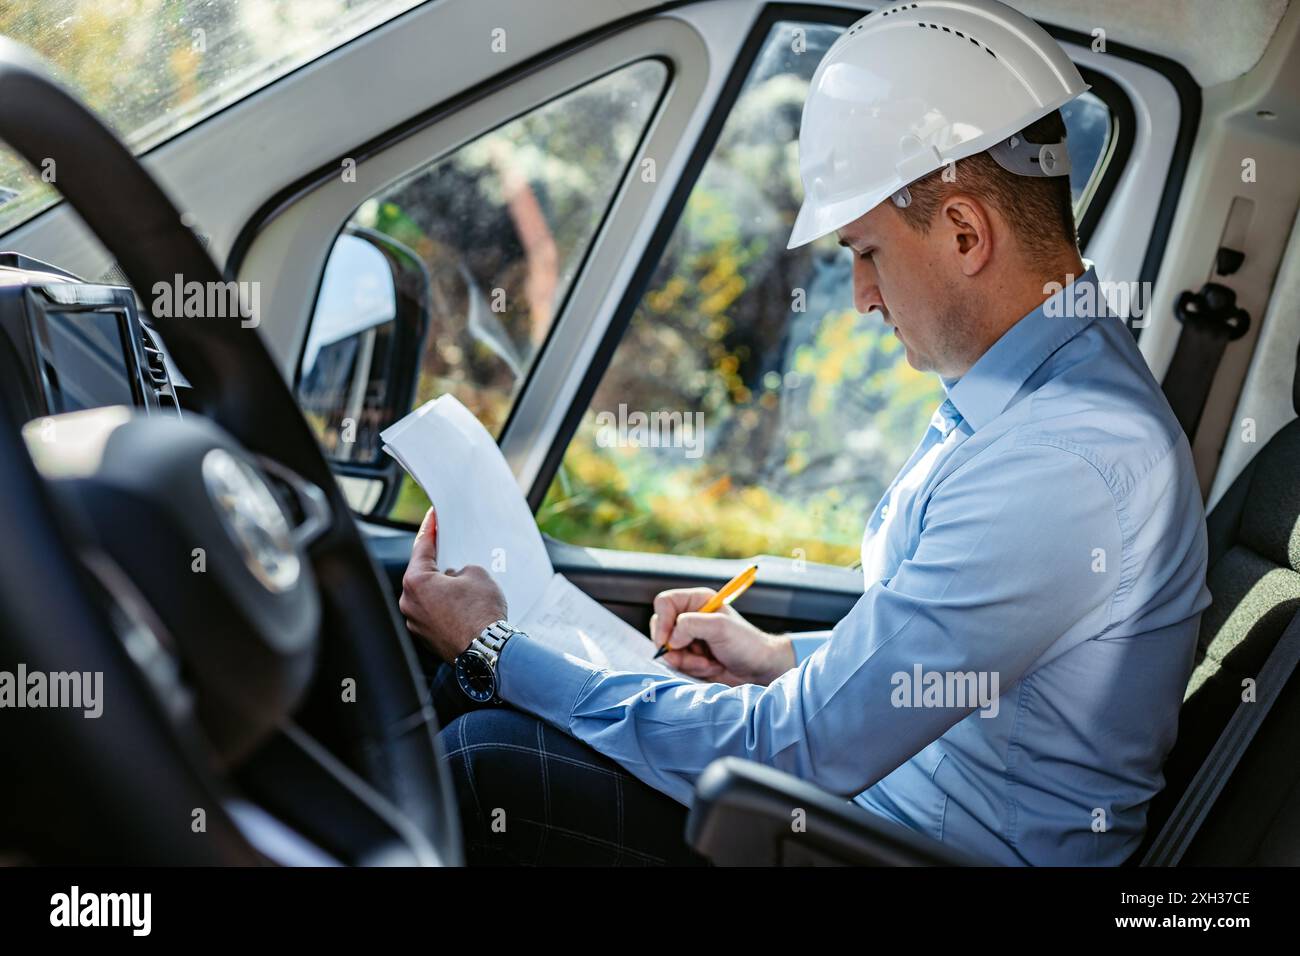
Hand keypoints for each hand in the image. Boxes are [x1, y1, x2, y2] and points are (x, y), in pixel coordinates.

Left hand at [399, 508, 507, 661]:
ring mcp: (416, 624)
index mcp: (416, 582)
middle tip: (453, 554)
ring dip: (443, 590)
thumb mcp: (477, 574)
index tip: (433, 518)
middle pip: (422, 575)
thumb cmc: (480, 613)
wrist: (486, 650)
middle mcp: (410, 604)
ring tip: (466, 588)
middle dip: (439, 565)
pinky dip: (445, 608)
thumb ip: (461, 569)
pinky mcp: (427, 639)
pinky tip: (464, 607)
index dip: (430, 530)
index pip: (421, 548)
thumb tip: (455, 579)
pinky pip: (434, 615)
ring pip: (428, 597)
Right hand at [649, 588, 793, 685]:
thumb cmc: (746, 644)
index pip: (664, 603)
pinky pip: (675, 664)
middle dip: (675, 647)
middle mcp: (689, 617)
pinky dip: (690, 669)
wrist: (758, 670)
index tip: (669, 640)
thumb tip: (671, 639)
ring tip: (709, 662)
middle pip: (660, 628)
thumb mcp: (720, 627)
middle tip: (694, 656)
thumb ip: (692, 625)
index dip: (662, 621)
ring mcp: (688, 638)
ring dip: (686, 661)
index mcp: (696, 601)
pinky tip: (710, 667)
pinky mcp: (689, 657)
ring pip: (667, 650)